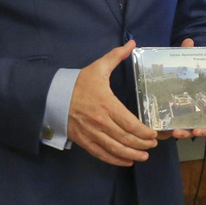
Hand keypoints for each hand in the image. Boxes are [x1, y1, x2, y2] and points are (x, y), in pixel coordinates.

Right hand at [68, 40, 157, 165]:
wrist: (51, 96)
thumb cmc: (77, 83)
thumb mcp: (97, 68)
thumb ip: (116, 56)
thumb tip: (132, 43)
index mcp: (106, 104)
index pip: (130, 123)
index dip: (144, 132)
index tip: (154, 134)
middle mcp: (100, 121)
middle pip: (125, 138)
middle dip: (142, 144)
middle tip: (153, 145)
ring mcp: (91, 133)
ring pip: (115, 148)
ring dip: (132, 154)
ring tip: (144, 156)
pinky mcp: (83, 141)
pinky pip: (101, 154)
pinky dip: (115, 160)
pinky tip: (127, 160)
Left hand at [159, 37, 205, 140]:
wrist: (168, 75)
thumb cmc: (180, 73)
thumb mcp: (183, 64)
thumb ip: (185, 54)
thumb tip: (188, 41)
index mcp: (198, 103)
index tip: (200, 128)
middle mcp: (190, 113)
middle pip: (193, 129)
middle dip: (190, 132)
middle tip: (186, 131)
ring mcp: (177, 118)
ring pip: (181, 131)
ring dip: (180, 134)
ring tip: (176, 132)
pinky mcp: (164, 120)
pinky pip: (166, 131)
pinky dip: (165, 133)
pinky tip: (162, 132)